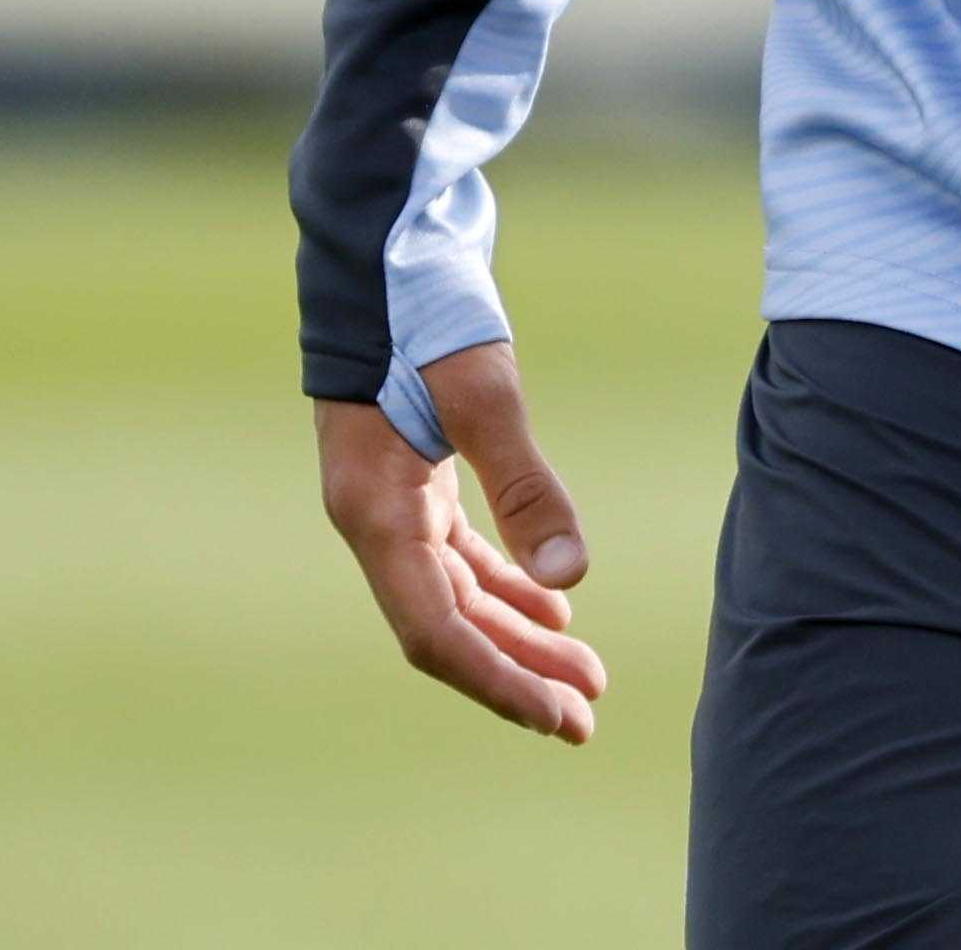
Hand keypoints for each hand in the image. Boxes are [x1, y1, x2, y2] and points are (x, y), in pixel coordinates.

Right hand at [316, 340, 609, 742]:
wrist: (383, 244)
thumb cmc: (422, 308)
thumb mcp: (482, 393)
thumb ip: (525, 487)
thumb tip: (569, 581)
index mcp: (375, 512)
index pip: (436, 631)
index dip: (498, 680)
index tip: (559, 715)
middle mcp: (373, 518)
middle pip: (449, 624)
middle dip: (518, 673)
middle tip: (587, 715)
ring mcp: (390, 498)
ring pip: (457, 593)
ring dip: (518, 634)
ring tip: (585, 672)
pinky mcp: (412, 475)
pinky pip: (457, 555)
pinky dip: (505, 584)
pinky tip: (554, 604)